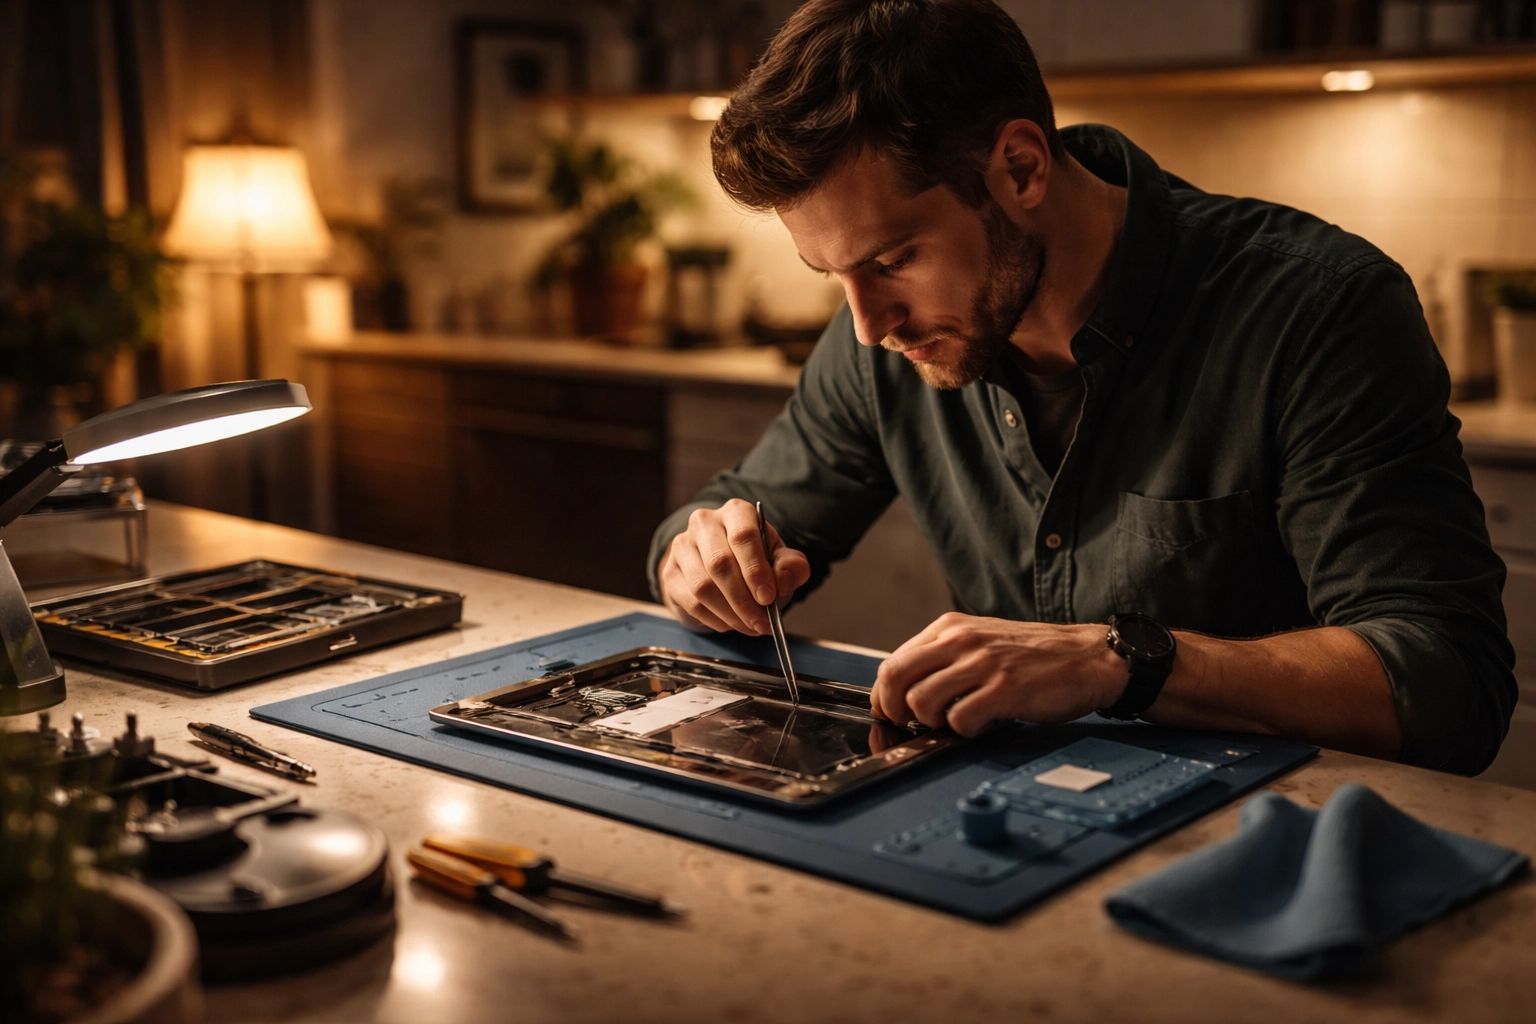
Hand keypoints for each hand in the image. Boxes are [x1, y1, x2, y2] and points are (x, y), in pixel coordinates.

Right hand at [659, 499, 811, 634]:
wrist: (720, 567)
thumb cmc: (755, 561)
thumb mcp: (780, 560)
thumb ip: (791, 567)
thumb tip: (782, 581)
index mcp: (736, 512)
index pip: (743, 536)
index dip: (756, 570)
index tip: (768, 598)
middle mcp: (705, 523)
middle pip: (720, 563)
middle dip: (744, 600)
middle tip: (761, 623)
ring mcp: (682, 546)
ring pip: (703, 586)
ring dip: (730, 614)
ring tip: (749, 626)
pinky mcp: (670, 572)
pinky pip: (691, 602)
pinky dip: (714, 619)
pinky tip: (730, 623)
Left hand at [870, 613, 1127, 736]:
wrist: (1091, 657)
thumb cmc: (1037, 656)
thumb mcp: (983, 641)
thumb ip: (946, 658)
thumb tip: (906, 691)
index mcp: (952, 627)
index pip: (894, 663)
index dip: (885, 696)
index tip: (892, 714)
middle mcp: (962, 640)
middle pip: (896, 679)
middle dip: (896, 711)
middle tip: (915, 724)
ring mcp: (983, 664)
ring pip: (922, 701)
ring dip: (933, 722)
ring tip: (957, 721)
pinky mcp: (1005, 690)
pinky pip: (960, 720)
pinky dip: (965, 731)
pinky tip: (984, 724)